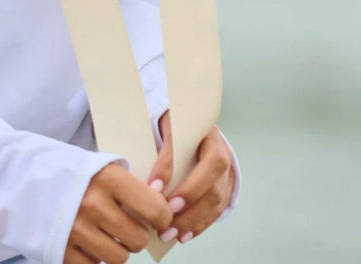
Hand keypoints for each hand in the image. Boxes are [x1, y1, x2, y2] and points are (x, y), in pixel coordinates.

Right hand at [64, 160, 172, 263]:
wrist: (20, 175)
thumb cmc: (67, 170)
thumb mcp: (99, 165)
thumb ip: (129, 185)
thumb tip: (163, 207)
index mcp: (107, 177)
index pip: (154, 208)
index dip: (162, 217)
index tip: (160, 218)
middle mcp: (93, 204)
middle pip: (138, 239)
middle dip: (136, 234)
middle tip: (125, 225)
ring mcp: (76, 230)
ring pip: (120, 258)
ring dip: (117, 249)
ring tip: (105, 233)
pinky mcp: (61, 250)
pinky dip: (96, 259)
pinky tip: (88, 242)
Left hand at [145, 110, 235, 245]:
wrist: (192, 131)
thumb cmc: (171, 131)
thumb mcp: (161, 128)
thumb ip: (153, 144)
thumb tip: (133, 174)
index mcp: (198, 125)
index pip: (187, 143)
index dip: (169, 165)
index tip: (152, 186)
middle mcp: (217, 145)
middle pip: (212, 170)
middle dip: (189, 195)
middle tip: (165, 215)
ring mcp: (226, 168)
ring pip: (217, 195)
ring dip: (193, 218)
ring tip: (169, 233)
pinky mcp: (227, 188)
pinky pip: (218, 209)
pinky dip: (200, 225)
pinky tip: (183, 235)